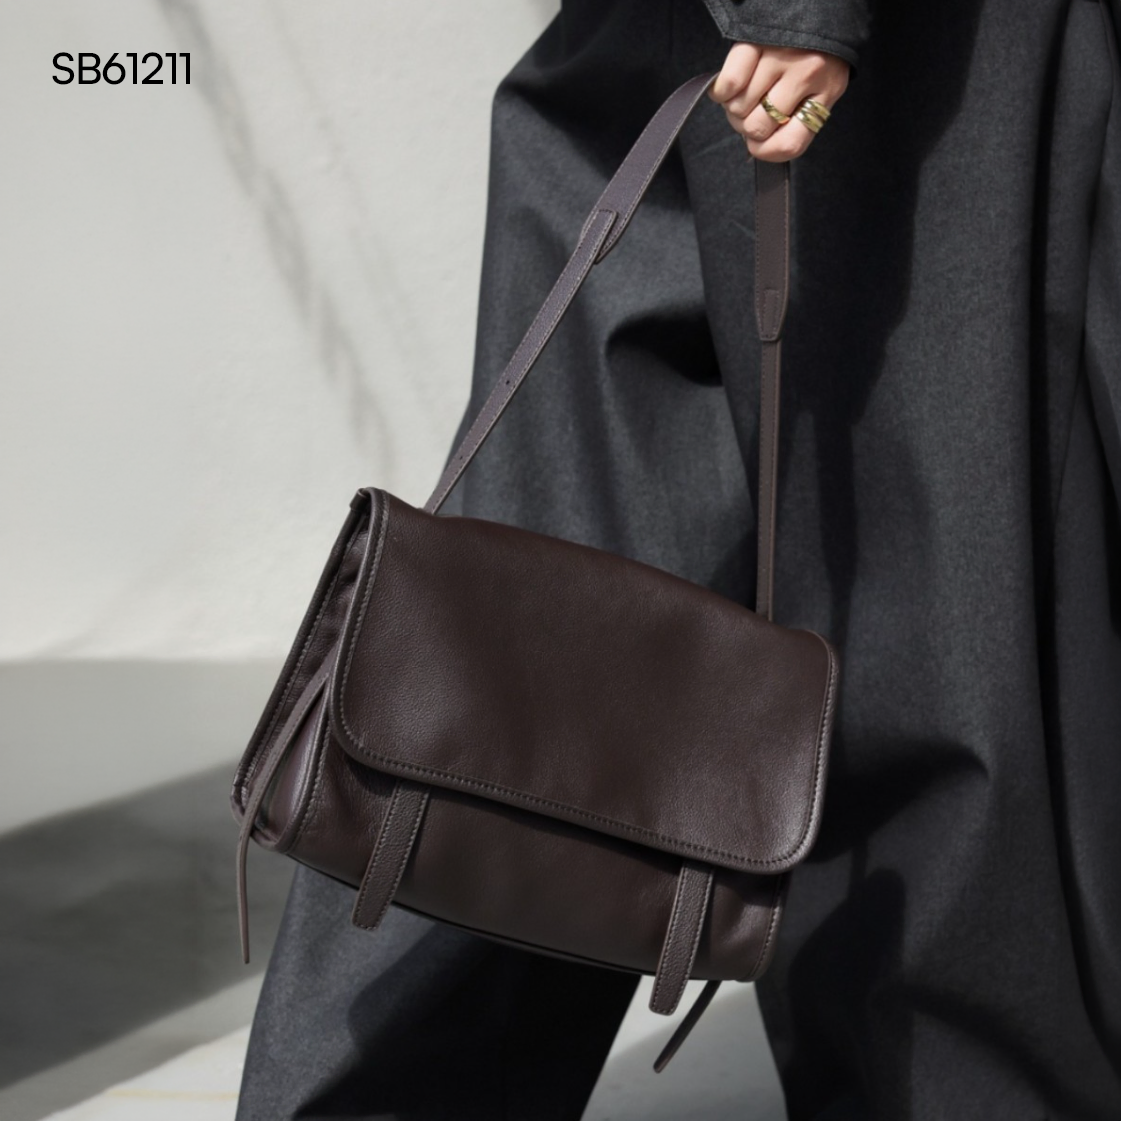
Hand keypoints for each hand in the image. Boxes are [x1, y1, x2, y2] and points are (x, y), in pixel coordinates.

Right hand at [709, 43, 849, 161]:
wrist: (817, 10)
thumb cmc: (817, 55)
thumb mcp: (820, 91)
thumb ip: (798, 121)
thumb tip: (756, 145)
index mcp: (824, 94)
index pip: (789, 145)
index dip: (767, 150)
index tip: (761, 142)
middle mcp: (804, 74)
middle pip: (756, 128)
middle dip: (747, 126)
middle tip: (752, 112)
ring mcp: (779, 57)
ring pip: (739, 108)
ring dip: (735, 107)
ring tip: (746, 93)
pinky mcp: (756, 42)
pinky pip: (729, 83)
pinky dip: (721, 91)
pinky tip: (730, 87)